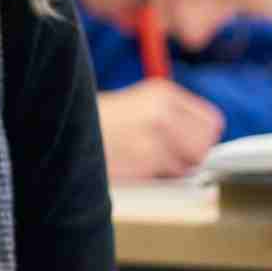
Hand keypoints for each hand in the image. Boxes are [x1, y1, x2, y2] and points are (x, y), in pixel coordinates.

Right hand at [98, 80, 225, 179]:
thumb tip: (205, 144)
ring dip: (172, 169)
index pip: (211, 121)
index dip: (202, 136)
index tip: (189, 143)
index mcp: (162, 92)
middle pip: (205, 145)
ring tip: (145, 160)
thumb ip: (171, 116)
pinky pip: (167, 178)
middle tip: (170, 156)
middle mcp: (162, 111)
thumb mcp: (136, 103)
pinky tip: (135, 166)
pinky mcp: (143, 161)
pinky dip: (155, 177)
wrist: (60, 127)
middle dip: (192, 155)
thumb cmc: (97, 120)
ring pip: (188, 165)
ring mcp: (153, 137)